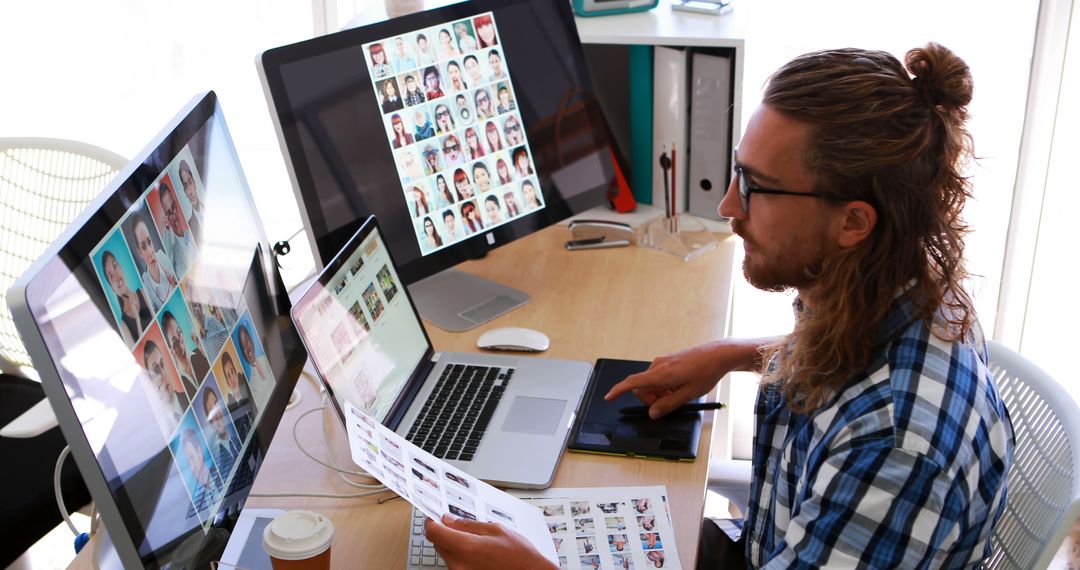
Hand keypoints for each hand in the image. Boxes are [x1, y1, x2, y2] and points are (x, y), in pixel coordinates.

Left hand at [424, 514, 555, 569]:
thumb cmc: (519, 555)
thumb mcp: (496, 530)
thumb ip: (469, 525)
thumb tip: (449, 520)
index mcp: (466, 548)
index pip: (434, 533)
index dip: (432, 522)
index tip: (435, 517)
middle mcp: (459, 565)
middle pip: (438, 543)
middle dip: (444, 532)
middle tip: (458, 525)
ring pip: (446, 554)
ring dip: (453, 544)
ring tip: (476, 540)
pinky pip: (455, 564)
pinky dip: (460, 555)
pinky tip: (477, 552)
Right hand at [604, 338, 768, 418]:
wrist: (718, 354)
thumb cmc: (706, 371)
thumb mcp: (688, 394)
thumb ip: (668, 405)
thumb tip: (653, 413)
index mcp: (661, 373)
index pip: (632, 383)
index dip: (618, 391)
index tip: (608, 397)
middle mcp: (658, 365)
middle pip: (642, 387)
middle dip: (651, 399)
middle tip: (669, 403)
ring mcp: (662, 361)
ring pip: (651, 383)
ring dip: (659, 393)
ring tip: (679, 393)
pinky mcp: (668, 361)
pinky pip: (658, 377)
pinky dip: (664, 386)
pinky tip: (680, 386)